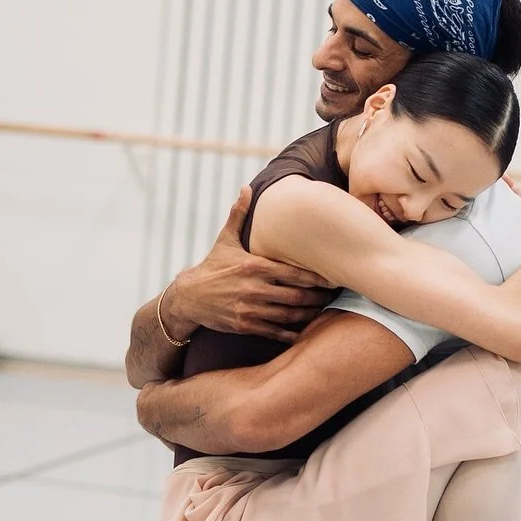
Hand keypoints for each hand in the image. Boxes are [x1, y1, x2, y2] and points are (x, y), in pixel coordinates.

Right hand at [166, 185, 334, 341]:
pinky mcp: (245, 325)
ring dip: (308, 314)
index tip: (332, 278)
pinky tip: (303, 330)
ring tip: (321, 310)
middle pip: (296, 295)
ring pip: (288, 314)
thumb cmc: (212, 266)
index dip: (316, 278)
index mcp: (254, 266)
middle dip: (317, 297)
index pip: (294, 272)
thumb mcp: (225, 240)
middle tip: (331, 296)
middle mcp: (254, 288)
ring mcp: (250, 309)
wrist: (189, 296)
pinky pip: (274, 331)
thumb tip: (246, 188)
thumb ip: (239, 215)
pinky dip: (291, 332)